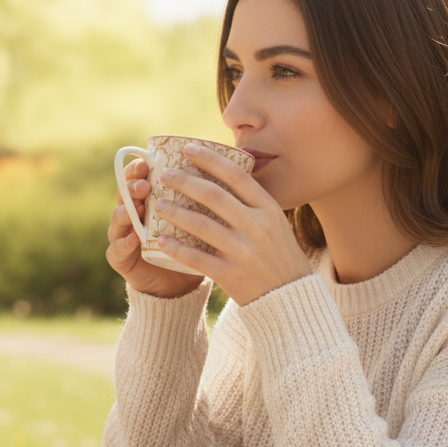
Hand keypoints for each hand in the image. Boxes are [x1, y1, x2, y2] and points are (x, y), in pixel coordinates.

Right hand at [106, 157, 204, 297]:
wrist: (181, 284)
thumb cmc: (194, 246)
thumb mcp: (203, 219)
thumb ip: (210, 197)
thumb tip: (240, 164)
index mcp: (149, 199)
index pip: (139, 177)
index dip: (139, 167)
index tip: (148, 160)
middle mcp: (133, 214)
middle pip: (124, 194)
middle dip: (132, 186)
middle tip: (144, 185)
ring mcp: (124, 236)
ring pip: (118, 219)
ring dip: (125, 211)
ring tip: (136, 208)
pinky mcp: (122, 260)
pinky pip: (116, 251)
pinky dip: (123, 244)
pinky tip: (134, 238)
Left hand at [154, 144, 311, 305]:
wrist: (289, 297)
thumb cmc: (278, 254)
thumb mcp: (275, 222)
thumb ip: (252, 201)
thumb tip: (223, 172)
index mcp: (269, 209)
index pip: (236, 176)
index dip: (210, 160)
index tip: (188, 148)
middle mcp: (257, 227)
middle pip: (214, 196)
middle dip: (185, 181)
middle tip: (164, 174)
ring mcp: (243, 251)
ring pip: (201, 225)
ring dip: (175, 212)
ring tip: (158, 204)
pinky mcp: (230, 274)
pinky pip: (196, 258)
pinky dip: (176, 247)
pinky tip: (160, 239)